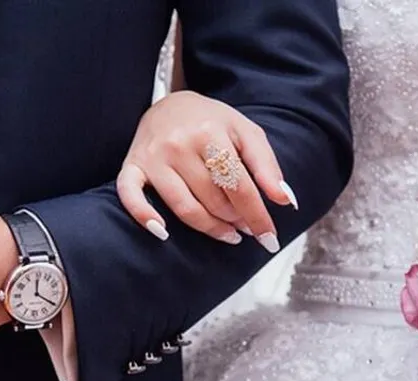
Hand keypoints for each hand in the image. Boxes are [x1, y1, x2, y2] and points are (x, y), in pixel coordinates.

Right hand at [117, 91, 296, 251]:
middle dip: (236, 219)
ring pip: (184, 207)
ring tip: (227, 233)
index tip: (269, 238)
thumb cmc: (211, 122)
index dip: (257, 216)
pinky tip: (163, 233)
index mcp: (210, 133)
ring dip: (210, 228)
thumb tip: (286, 201)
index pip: (239, 186)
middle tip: (246, 225)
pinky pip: (130, 196)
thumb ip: (267, 166)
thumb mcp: (246, 133)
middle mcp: (179, 144)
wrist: (170, 104)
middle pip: (214, 200)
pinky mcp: (132, 166)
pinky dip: (144, 216)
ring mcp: (153, 157)